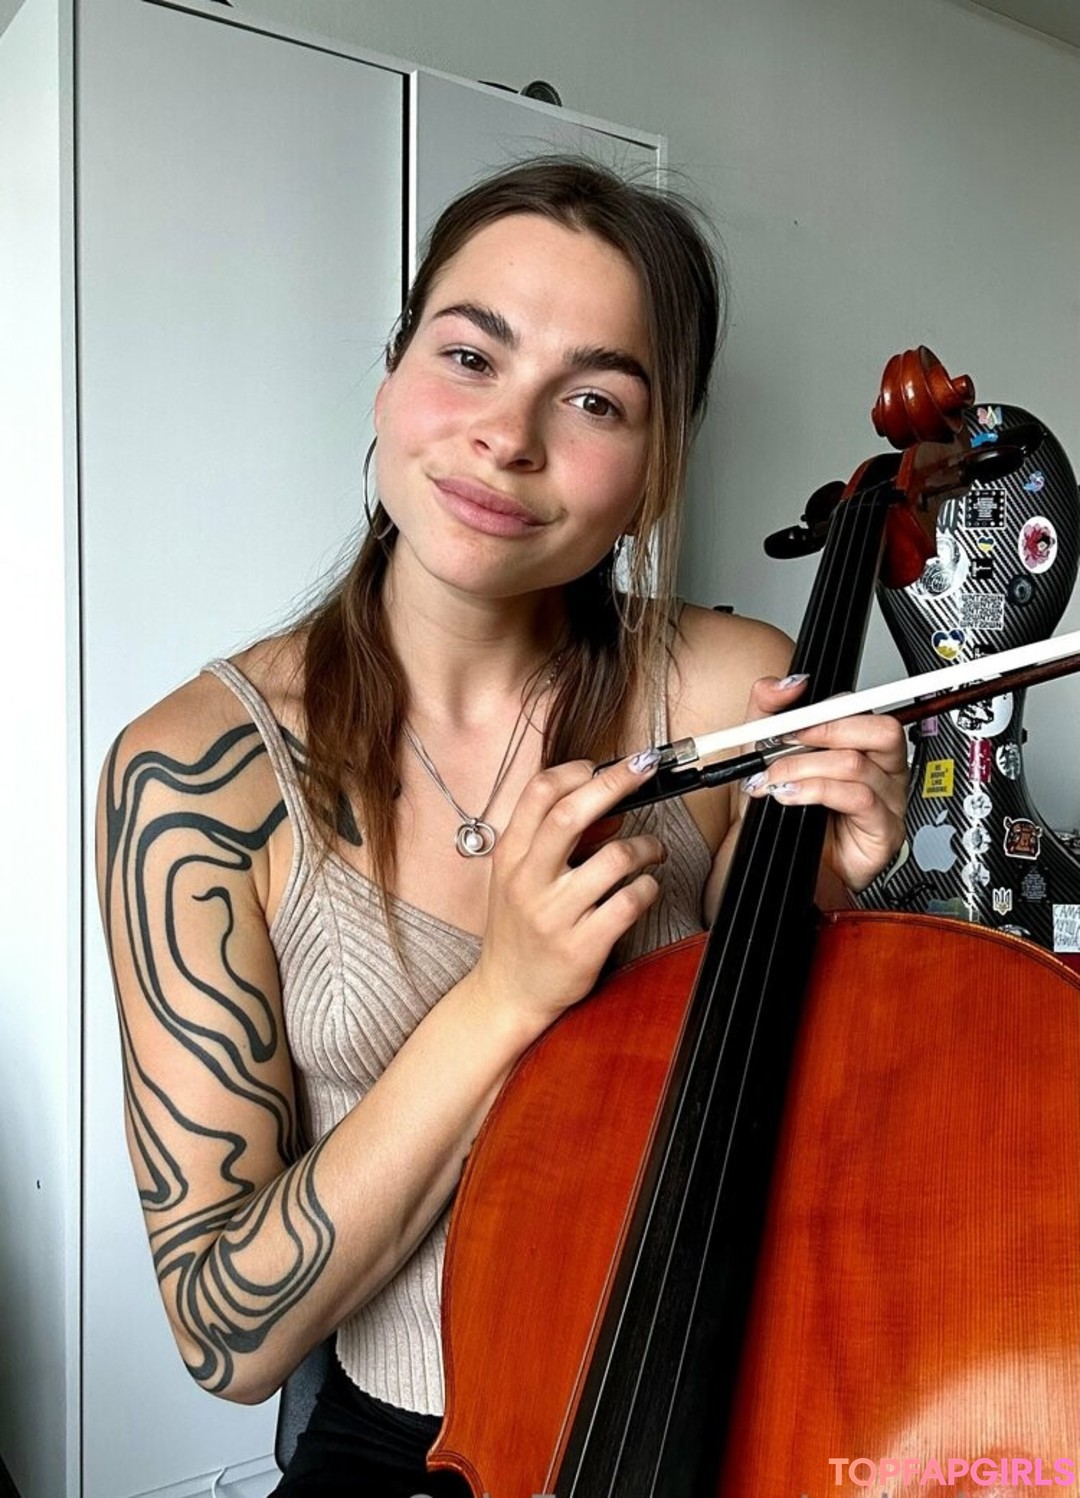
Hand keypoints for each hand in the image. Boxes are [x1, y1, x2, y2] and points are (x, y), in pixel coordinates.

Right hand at [472, 753, 666, 1035]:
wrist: (507, 993)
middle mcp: (528, 881)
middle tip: (643, 769)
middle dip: (615, 782)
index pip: (539, 794)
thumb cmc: (519, 928)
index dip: (576, 771)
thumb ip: (557, 841)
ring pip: (614, 858)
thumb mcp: (522, 876)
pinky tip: (646, 888)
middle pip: (572, 815)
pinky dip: (648, 888)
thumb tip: (611, 808)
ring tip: (652, 851)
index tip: (602, 766)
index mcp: (510, 856)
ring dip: (645, 846)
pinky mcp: (582, 946)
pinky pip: (629, 903)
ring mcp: (554, 915)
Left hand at [740, 674, 907, 892]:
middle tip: (786, 744)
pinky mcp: (884, 832)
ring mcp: (887, 801)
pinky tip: (792, 797)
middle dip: (826, 731)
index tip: (788, 720)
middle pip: (881, 729)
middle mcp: (882, 770)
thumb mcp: (763, 752)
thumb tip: (787, 684)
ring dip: (805, 768)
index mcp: (862, 746)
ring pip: (859, 764)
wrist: (771, 862)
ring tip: (776, 780)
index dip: (826, 709)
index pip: (862, 710)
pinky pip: (860, 799)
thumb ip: (768, 711)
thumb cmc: (779, 812)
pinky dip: (818, 792)